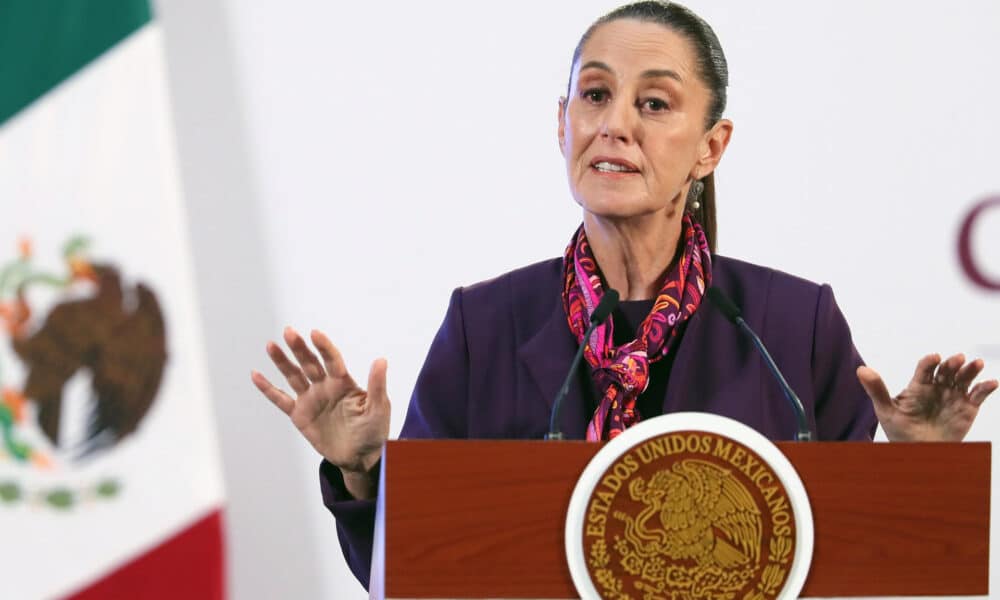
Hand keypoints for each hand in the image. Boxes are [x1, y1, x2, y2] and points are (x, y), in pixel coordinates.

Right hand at [251, 327, 389, 474]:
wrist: (360, 457)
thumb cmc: (374, 430)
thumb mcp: (378, 408)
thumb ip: (377, 385)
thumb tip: (381, 360)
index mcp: (344, 382)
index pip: (332, 360)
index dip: (324, 347)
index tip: (315, 333)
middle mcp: (325, 386)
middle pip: (310, 363)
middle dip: (300, 348)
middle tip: (289, 332)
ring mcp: (311, 399)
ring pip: (293, 376)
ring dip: (282, 361)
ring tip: (271, 346)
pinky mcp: (300, 415)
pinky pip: (281, 399)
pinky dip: (268, 389)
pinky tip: (256, 375)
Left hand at [857, 354, 997, 441]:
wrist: (918, 453)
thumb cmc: (899, 431)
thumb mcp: (885, 410)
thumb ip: (876, 389)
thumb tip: (860, 369)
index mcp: (918, 385)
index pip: (925, 369)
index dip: (929, 362)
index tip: (934, 358)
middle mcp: (937, 387)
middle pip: (946, 370)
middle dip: (952, 364)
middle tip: (957, 359)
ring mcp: (953, 396)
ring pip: (964, 378)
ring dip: (970, 370)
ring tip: (976, 364)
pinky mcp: (967, 407)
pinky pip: (978, 395)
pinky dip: (986, 388)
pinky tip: (991, 383)